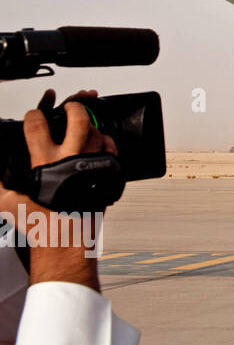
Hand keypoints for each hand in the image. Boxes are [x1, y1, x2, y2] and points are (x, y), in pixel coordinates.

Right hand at [1, 90, 116, 290]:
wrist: (68, 239)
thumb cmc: (39, 222)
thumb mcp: (8, 202)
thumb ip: (0, 183)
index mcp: (45, 162)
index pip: (37, 125)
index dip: (34, 115)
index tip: (35, 116)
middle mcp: (71, 159)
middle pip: (78, 118)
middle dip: (74, 106)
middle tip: (71, 106)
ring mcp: (93, 164)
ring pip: (97, 130)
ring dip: (90, 124)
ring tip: (83, 125)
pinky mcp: (108, 172)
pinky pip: (112, 146)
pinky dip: (106, 140)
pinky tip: (99, 141)